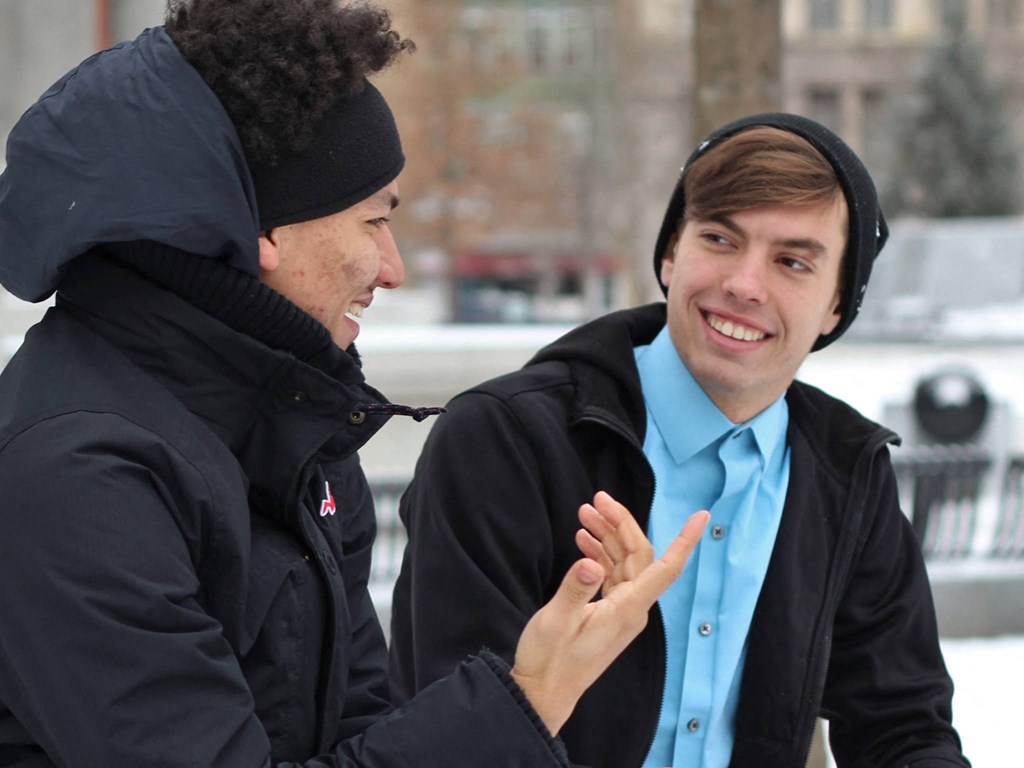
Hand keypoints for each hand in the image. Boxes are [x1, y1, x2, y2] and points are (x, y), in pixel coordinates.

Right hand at [510, 491, 708, 734]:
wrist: (543, 692)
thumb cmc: (549, 659)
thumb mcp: (556, 620)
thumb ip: (575, 588)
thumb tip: (591, 560)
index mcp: (628, 609)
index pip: (666, 568)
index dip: (685, 541)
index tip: (701, 516)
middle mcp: (632, 608)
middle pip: (638, 555)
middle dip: (620, 523)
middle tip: (596, 499)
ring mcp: (621, 611)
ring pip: (624, 562)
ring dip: (607, 535)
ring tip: (584, 513)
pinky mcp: (608, 613)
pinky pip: (613, 574)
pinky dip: (600, 553)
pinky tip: (583, 540)